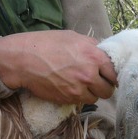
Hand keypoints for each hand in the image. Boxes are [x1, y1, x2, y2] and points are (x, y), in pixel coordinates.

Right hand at [0, 30, 116, 104]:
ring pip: (96, 98)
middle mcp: (89, 74)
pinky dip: (80, 97)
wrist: (23, 59)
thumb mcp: (72, 37)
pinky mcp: (68, 99)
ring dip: (92, 93)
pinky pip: (82, 102)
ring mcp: (79, 88)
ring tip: (83, 85)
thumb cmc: (45, 44)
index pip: (115, 72)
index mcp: (93, 55)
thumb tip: (102, 52)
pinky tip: (72, 88)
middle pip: (108, 89)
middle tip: (97, 82)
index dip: (112, 74)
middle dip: (104, 86)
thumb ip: (91, 46)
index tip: (109, 75)